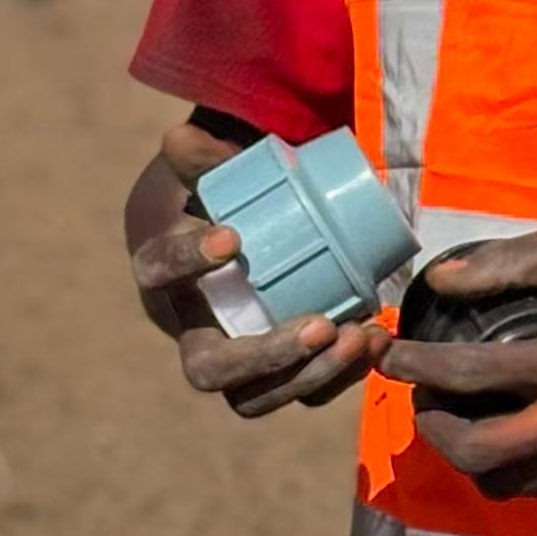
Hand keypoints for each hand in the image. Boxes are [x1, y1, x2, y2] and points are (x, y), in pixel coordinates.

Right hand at [128, 118, 392, 420]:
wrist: (232, 233)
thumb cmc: (216, 196)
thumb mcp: (202, 169)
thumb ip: (199, 154)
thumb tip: (182, 139)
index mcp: (162, 274)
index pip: (159, 272)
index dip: (186, 261)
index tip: (231, 238)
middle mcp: (190, 329)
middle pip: (209, 368)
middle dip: (265, 355)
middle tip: (320, 325)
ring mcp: (232, 362)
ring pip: (257, 397)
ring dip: (313, 375)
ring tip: (360, 336)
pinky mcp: (274, 373)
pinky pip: (301, 389)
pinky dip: (342, 373)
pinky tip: (377, 341)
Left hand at [387, 224, 536, 499]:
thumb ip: (505, 263)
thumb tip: (438, 282)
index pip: (474, 372)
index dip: (418, 364)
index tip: (388, 352)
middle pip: (478, 451)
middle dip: (431, 426)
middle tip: (421, 397)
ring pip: (502, 482)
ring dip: (463, 452)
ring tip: (456, 415)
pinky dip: (508, 464)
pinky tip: (505, 429)